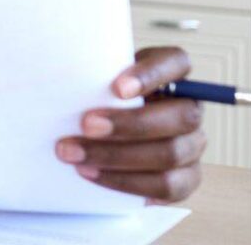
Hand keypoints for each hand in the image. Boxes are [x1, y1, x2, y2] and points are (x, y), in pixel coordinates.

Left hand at [55, 46, 205, 203]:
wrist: (103, 129)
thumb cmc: (100, 93)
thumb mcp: (99, 74)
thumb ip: (93, 71)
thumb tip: (57, 68)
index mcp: (173, 72)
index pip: (176, 62)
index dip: (151, 75)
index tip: (117, 88)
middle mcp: (190, 108)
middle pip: (180, 117)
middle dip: (129, 124)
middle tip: (86, 125)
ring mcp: (192, 146)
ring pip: (170, 154)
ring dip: (118, 157)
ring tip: (76, 155)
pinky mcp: (185, 179)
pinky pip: (166, 187)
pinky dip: (126, 182)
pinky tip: (93, 174)